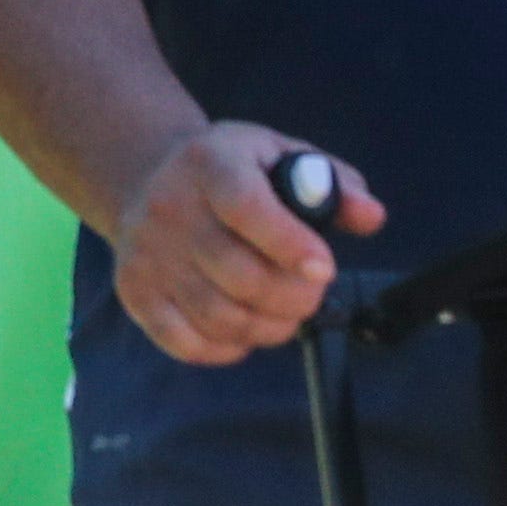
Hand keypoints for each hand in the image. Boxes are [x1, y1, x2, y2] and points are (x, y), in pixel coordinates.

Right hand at [113, 123, 378, 366]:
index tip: (324, 269)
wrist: (148, 176)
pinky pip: (187, 343)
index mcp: (210, 162)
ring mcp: (147, 253)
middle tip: (311, 295)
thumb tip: (371, 216)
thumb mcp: (279, 156)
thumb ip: (332, 184)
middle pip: (240, 275)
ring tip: (285, 313)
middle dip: (294, 299)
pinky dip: (227, 349)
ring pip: (220, 316)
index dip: (290, 244)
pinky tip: (244, 329)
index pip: (247, 208)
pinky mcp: (134, 291)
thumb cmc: (231, 170)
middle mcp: (169, 206)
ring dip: (268, 328)